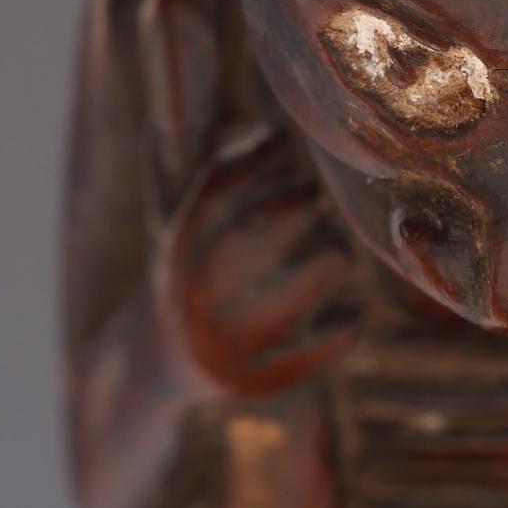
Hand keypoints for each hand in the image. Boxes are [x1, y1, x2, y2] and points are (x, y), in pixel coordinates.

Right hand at [156, 120, 363, 399]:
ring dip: (314, 276)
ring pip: (274, 309)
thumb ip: (225, 179)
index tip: (284, 141)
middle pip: (239, 248)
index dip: (249, 163)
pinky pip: (294, 362)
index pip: (209, 199)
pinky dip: (329, 339)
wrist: (154, 367)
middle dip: (284, 216)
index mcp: (175, 251)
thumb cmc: (191, 274)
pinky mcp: (242, 383)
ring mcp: (214, 343)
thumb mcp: (187, 226)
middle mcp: (188, 297)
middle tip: (316, 196)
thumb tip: (279, 124)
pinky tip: (353, 318)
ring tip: (338, 256)